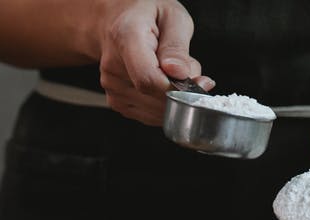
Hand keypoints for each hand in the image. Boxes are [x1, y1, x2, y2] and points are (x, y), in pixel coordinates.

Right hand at [96, 0, 213, 125]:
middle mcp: (113, 66)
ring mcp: (112, 87)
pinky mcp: (116, 101)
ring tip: (172, 72)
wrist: (118, 19)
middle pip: (155, 97)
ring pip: (155, 110)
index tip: (197, 81)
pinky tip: (163, 83)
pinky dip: (164, 104)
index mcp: (125, 38)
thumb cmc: (147, 15)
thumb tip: (179, 74)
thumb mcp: (172, 16)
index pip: (149, 79)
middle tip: (188, 69)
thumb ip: (177, 46)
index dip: (177, 88)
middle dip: (182, 91)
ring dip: (174, 98)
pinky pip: (150, 114)